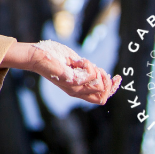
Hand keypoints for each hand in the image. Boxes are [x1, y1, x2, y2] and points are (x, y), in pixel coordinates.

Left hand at [2, 40, 120, 104]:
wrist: (37, 55)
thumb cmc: (55, 57)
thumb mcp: (76, 65)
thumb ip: (88, 71)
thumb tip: (103, 73)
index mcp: (78, 90)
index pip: (101, 98)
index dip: (113, 89)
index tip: (118, 77)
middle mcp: (76, 91)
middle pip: (102, 98)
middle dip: (107, 82)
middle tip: (98, 68)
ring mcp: (73, 87)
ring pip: (99, 86)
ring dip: (96, 70)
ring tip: (83, 62)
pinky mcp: (70, 80)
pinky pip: (90, 76)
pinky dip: (88, 65)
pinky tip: (77, 60)